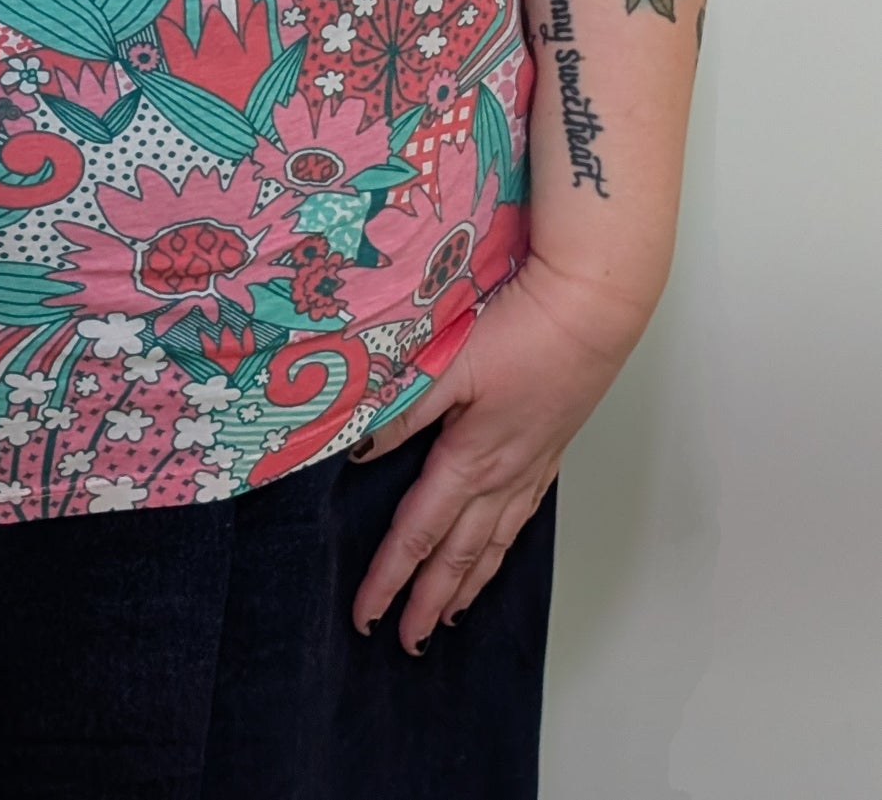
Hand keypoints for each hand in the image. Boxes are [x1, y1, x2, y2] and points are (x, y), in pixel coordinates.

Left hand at [350, 254, 650, 651]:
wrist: (589, 310)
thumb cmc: (520, 329)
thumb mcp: (447, 364)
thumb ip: (403, 410)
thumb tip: (361, 451)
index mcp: (470, 458)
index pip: (419, 533)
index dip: (391, 577)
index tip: (367, 614)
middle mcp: (503, 475)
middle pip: (458, 554)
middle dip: (427, 600)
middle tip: (406, 641)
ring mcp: (531, 466)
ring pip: (494, 544)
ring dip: (467, 585)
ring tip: (448, 617)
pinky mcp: (549, 450)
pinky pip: (519, 519)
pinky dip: (501, 549)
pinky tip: (496, 551)